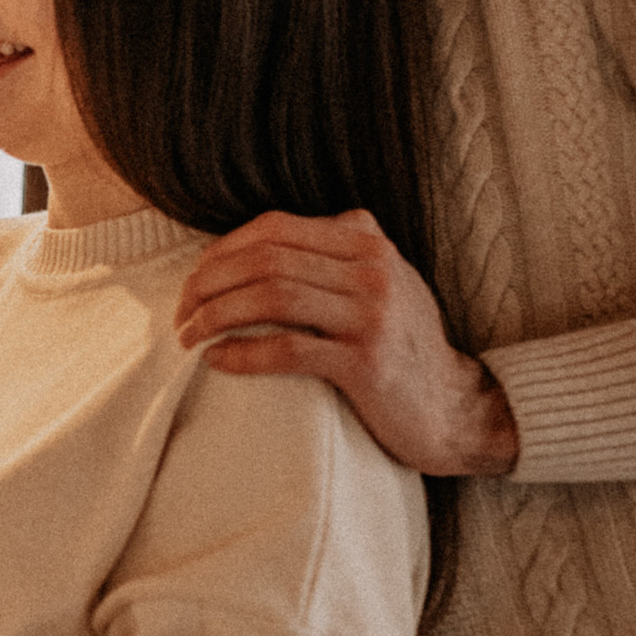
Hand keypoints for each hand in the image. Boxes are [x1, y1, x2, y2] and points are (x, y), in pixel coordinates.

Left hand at [175, 210, 519, 476]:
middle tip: (181, 313)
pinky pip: (288, 349)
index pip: (275, 228)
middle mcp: (372, 268)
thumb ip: (336, 255)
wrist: (453, 407)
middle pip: (266, 258)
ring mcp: (371, 313)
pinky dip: (243, 353)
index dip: (223, 251)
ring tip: (189, 337)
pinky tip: (217, 360)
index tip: (195, 281)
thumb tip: (262, 246)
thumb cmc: (403, 348)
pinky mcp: (365, 362)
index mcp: (367, 240)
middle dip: (209, 283)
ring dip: (216, 316)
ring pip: (271, 297)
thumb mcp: (382, 283)